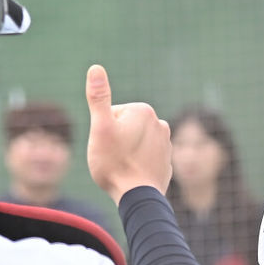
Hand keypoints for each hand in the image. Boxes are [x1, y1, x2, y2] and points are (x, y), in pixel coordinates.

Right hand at [85, 64, 171, 203]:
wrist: (137, 196)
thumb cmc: (114, 163)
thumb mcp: (100, 128)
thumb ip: (98, 98)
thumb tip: (95, 68)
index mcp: (143, 111)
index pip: (112, 115)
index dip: (104, 131)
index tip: (107, 145)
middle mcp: (159, 123)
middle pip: (125, 128)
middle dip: (116, 141)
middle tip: (113, 158)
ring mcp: (166, 143)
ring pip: (135, 143)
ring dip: (127, 153)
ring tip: (123, 167)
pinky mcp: (167, 161)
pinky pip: (145, 159)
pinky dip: (138, 165)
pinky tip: (133, 175)